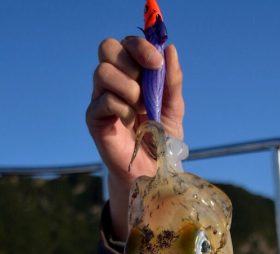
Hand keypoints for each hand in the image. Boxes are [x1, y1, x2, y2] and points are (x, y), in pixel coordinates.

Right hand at [86, 36, 183, 238]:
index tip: (156, 63)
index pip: (127, 43)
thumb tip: (170, 49)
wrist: (154, 172)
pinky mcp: (94, 119)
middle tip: (146, 88)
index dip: (140, 46)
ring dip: (127, 89)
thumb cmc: (161, 140)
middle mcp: (113, 82)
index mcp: (132, 74)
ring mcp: (100, 99)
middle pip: (107, 47)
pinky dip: (122, 109)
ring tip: (140, 110)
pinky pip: (103, 101)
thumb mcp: (173, 109)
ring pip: (102, 72)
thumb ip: (172, 81)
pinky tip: (130, 123)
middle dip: (130, 62)